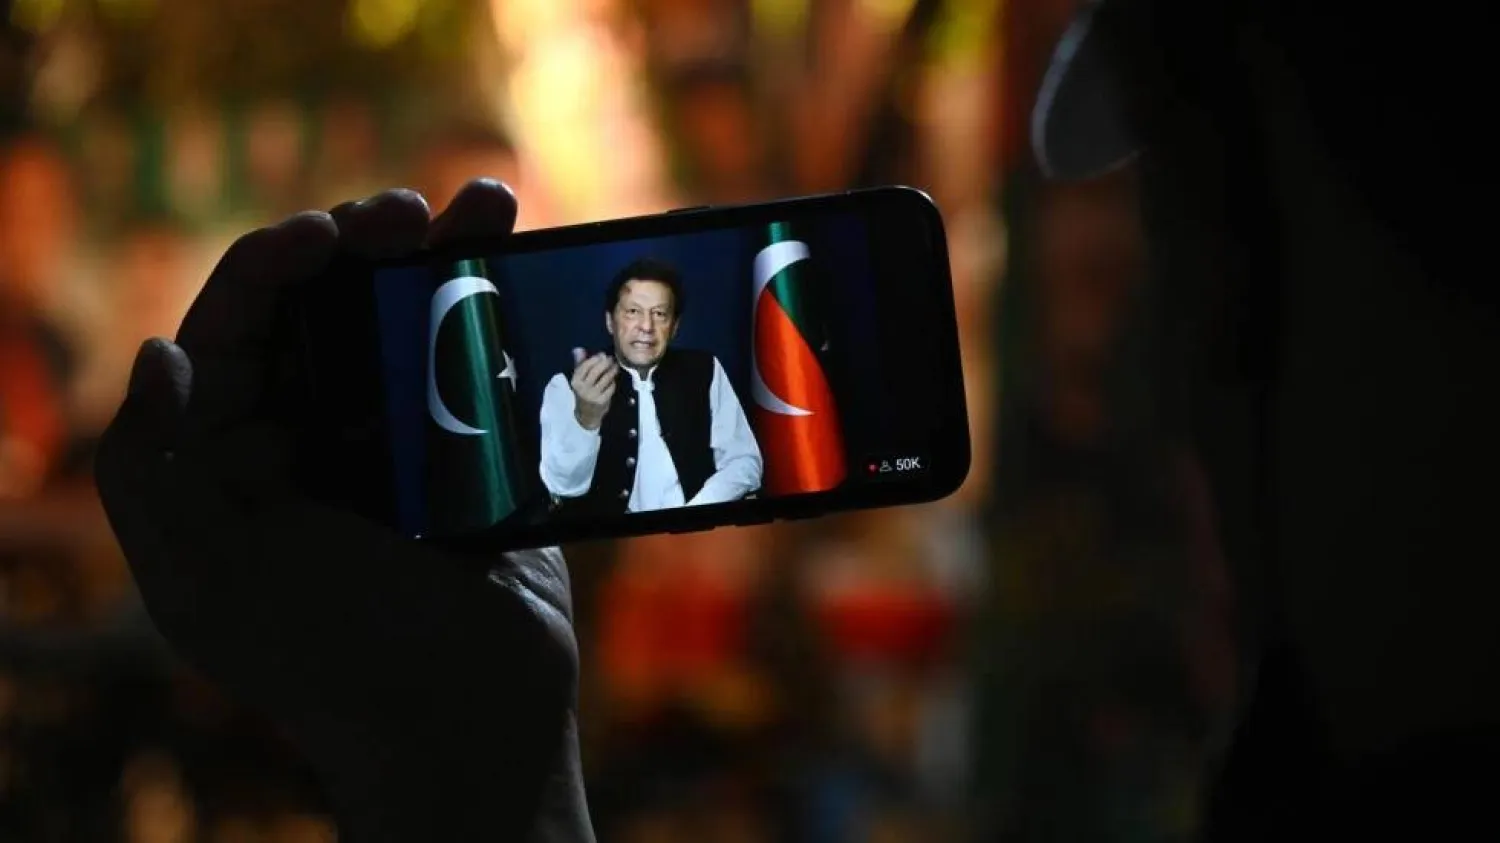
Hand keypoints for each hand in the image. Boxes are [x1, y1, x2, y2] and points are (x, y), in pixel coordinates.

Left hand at [93, 182, 592, 842]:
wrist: (470, 726)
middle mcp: (304, 445)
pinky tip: (524, 266)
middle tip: (414, 212)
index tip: (327, 234)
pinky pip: (474, 368)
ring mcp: (392, 449)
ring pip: (404, 326)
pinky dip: (496, 314)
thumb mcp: (211, 583)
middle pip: (325, 311)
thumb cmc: (336, 662)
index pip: (232, 335)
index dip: (270, 268)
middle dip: (363, 245)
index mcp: (228, 467)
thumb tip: (159, 353)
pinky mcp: (470, 460)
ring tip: (485, 203)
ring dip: (439, 258)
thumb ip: (155, 472)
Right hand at [569, 348, 617, 430]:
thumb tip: (578, 349)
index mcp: (575, 381)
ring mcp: (592, 395)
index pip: (585, 366)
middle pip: (595, 371)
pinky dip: (613, 382)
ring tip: (615, 366)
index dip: (594, 359)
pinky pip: (610, 387)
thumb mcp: (579, 380)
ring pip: (605, 379)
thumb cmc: (583, 393)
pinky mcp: (602, 401)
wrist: (587, 415)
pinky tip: (614, 379)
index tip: (602, 354)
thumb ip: (579, 364)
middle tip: (611, 359)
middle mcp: (582, 388)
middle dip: (605, 363)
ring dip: (612, 370)